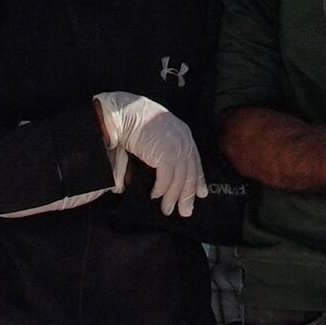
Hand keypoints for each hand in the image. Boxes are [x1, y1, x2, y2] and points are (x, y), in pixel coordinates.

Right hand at [95, 90, 207, 217]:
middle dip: (188, 195)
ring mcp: (176, 147)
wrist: (125, 113)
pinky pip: (166, 179)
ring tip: (167, 209)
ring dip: (173, 197)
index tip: (200, 193)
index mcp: (183, 134)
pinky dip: (161, 189)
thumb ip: (160, 151)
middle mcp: (183, 140)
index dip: (198, 179)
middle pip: (190, 173)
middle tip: (186, 211)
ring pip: (179, 179)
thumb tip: (158, 171)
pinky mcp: (165, 154)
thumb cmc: (134, 121)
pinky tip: (155, 195)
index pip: (194, 161)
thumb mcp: (155, 134)